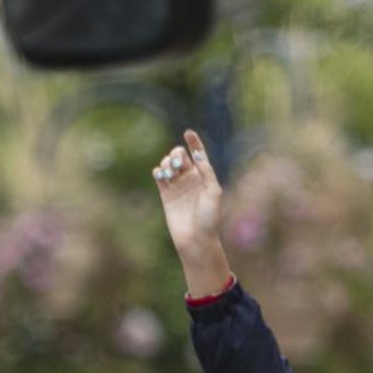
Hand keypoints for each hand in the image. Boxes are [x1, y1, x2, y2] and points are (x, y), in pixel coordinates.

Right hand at [150, 130, 232, 294]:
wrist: (196, 239)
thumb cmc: (209, 218)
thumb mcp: (214, 192)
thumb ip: (207, 172)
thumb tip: (198, 155)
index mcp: (204, 176)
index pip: (198, 154)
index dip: (193, 142)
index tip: (188, 133)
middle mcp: (190, 179)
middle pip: (180, 156)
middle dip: (177, 155)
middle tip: (178, 165)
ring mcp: (177, 186)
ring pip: (168, 165)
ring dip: (167, 163)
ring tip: (169, 172)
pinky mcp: (165, 195)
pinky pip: (159, 177)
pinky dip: (158, 171)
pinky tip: (160, 174)